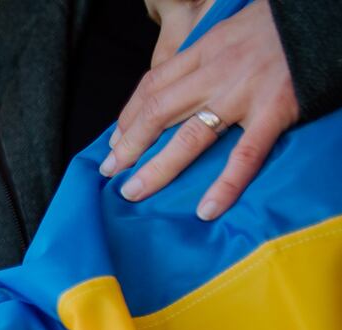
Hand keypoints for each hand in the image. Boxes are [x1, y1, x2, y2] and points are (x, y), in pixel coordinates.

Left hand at [99, 0, 298, 219]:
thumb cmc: (280, 27)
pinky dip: (225, 184)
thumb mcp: (233, 32)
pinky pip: (246, 154)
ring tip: (133, 193)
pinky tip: (206, 210)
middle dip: (130, 145)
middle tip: (110, 172)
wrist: (323, 18)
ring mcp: (245, 93)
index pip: (154, 85)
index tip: (115, 141)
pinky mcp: (275, 110)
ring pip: (191, 136)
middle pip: (159, 112)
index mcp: (206, 50)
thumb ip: (206, 60)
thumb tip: (178, 90)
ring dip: (158, 168)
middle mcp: (218, 72)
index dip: (129, 115)